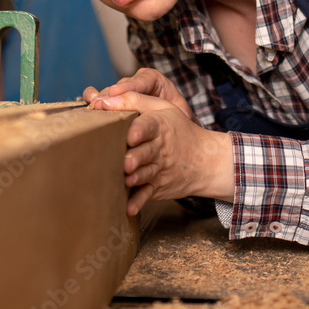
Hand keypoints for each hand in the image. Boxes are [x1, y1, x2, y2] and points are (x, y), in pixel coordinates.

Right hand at [83, 68, 196, 121]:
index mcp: (154, 81)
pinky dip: (92, 99)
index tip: (117, 93)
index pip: (143, 80)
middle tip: (102, 103)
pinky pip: (99, 95)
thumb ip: (172, 114)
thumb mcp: (177, 116)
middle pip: (121, 86)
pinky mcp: (111, 102)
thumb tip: (159, 120)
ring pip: (109, 92)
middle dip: (111, 95)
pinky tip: (87, 104)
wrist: (172, 132)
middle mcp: (135, 84)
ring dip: (101, 98)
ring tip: (94, 106)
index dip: (129, 86)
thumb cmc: (178, 122)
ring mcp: (121, 93)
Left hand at [85, 85, 233, 215]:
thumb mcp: (162, 108)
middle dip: (135, 157)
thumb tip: (102, 100)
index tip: (130, 135)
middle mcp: (159, 148)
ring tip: (126, 180)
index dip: (139, 130)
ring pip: (145, 173)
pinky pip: (147, 194)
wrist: (205, 161)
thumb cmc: (178, 131)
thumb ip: (133, 99)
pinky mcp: (157, 186)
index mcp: (160, 125)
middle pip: (145, 152)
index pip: (149, 125)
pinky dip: (139, 202)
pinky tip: (129, 209)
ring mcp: (159, 169)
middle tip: (125, 162)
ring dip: (136, 178)